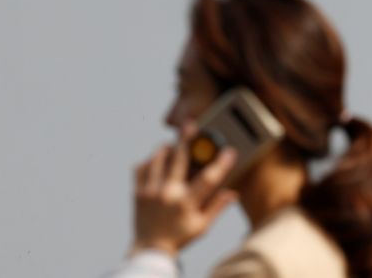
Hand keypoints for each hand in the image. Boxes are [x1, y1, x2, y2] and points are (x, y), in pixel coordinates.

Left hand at [128, 120, 238, 257]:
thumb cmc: (180, 237)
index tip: (230, 151)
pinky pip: (141, 167)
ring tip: (174, 145)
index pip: (208, 179)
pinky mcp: (138, 191)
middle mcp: (168, 194)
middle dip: (187, 138)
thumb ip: (217, 207)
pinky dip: (150, 160)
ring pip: (157, 158)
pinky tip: (157, 160)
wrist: (151, 249)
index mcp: (186, 203)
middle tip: (191, 123)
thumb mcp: (202, 226)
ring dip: (167, 148)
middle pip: (179, 158)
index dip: (221, 164)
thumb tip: (233, 192)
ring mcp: (151, 191)